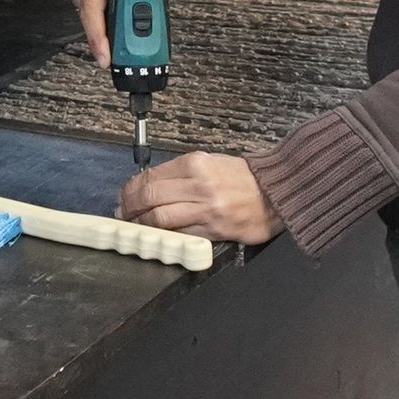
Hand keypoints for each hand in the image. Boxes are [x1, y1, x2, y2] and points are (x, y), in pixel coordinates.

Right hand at [52, 0, 146, 64]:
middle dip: (105, 35)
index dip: (99, 38)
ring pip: (84, 10)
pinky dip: (94, 5)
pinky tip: (107, 1)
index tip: (107, 56)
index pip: (94, 9)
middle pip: (89, 16)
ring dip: (101, 19)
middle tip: (120, 50)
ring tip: (118, 23)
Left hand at [117, 152, 276, 245]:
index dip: (131, 188)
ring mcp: (206, 209)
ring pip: (160, 219)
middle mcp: (199, 185)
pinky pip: (181, 234)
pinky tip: (158, 235)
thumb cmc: (242, 178)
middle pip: (150, 197)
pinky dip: (165, 235)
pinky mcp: (214, 230)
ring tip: (135, 225)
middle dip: (130, 207)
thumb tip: (148, 186)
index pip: (151, 176)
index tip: (125, 195)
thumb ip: (180, 173)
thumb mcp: (209, 163)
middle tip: (123, 212)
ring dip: (142, 224)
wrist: (274, 193)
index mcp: (195, 164)